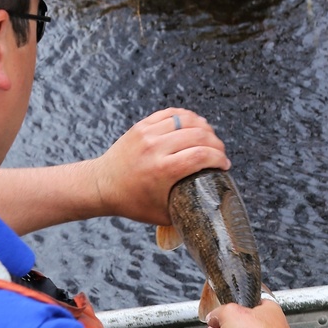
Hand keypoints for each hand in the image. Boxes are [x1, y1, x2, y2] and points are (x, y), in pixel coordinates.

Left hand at [91, 108, 229, 225]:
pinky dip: (188, 118)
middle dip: (216, 144)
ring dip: (205, 128)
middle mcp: (155, 148)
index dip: (219, 159)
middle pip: (199, 135)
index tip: (225, 165)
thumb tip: (211, 207)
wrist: (102, 185)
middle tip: (220, 154)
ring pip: (187, 120)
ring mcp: (148, 133)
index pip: (201, 156)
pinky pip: (172, 114)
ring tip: (210, 139)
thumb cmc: (133, 203)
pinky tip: (195, 126)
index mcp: (162, 170)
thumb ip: (187, 208)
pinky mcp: (142, 125)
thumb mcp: (162, 213)